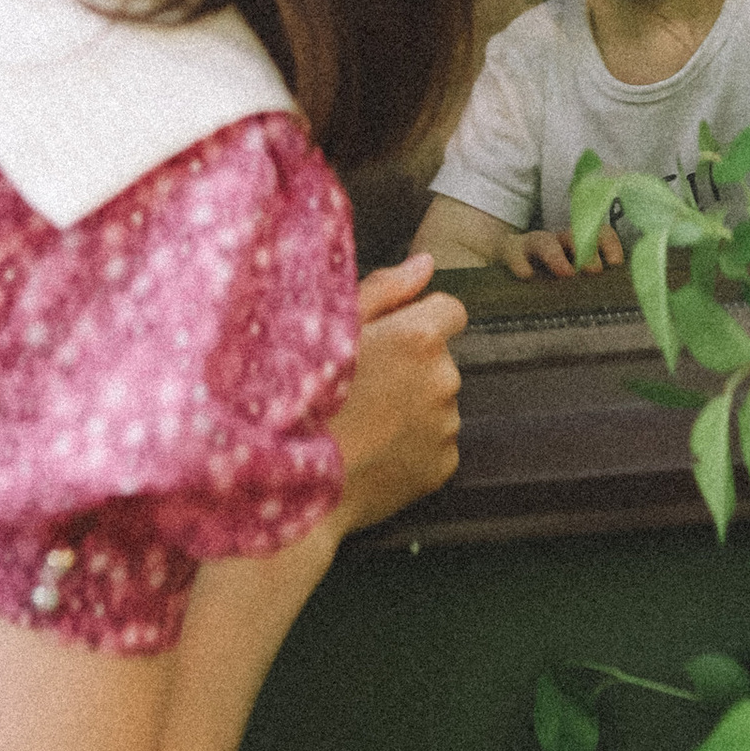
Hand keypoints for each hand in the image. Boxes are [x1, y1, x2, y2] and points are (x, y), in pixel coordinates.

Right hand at [331, 253, 466, 532]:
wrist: (299, 485)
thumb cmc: (306, 399)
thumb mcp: (333, 330)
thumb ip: (386, 290)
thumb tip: (425, 265)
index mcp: (421, 337)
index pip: (449, 311)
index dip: (418, 320)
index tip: (388, 340)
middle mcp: (445, 378)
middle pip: (440, 359)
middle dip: (411, 366)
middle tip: (363, 387)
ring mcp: (446, 426)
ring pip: (437, 402)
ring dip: (412, 406)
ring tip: (363, 422)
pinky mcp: (443, 466)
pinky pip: (434, 443)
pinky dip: (412, 445)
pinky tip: (374, 450)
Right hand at [499, 217, 625, 279]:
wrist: (502, 268)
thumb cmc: (543, 281)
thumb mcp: (569, 280)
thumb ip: (587, 287)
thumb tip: (613, 305)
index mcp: (576, 247)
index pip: (598, 235)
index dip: (609, 244)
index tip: (616, 262)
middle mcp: (557, 243)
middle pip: (574, 238)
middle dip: (587, 252)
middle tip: (594, 271)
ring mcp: (531, 247)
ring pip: (545, 243)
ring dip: (558, 256)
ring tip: (566, 273)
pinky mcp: (509, 254)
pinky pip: (514, 255)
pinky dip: (520, 264)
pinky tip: (526, 275)